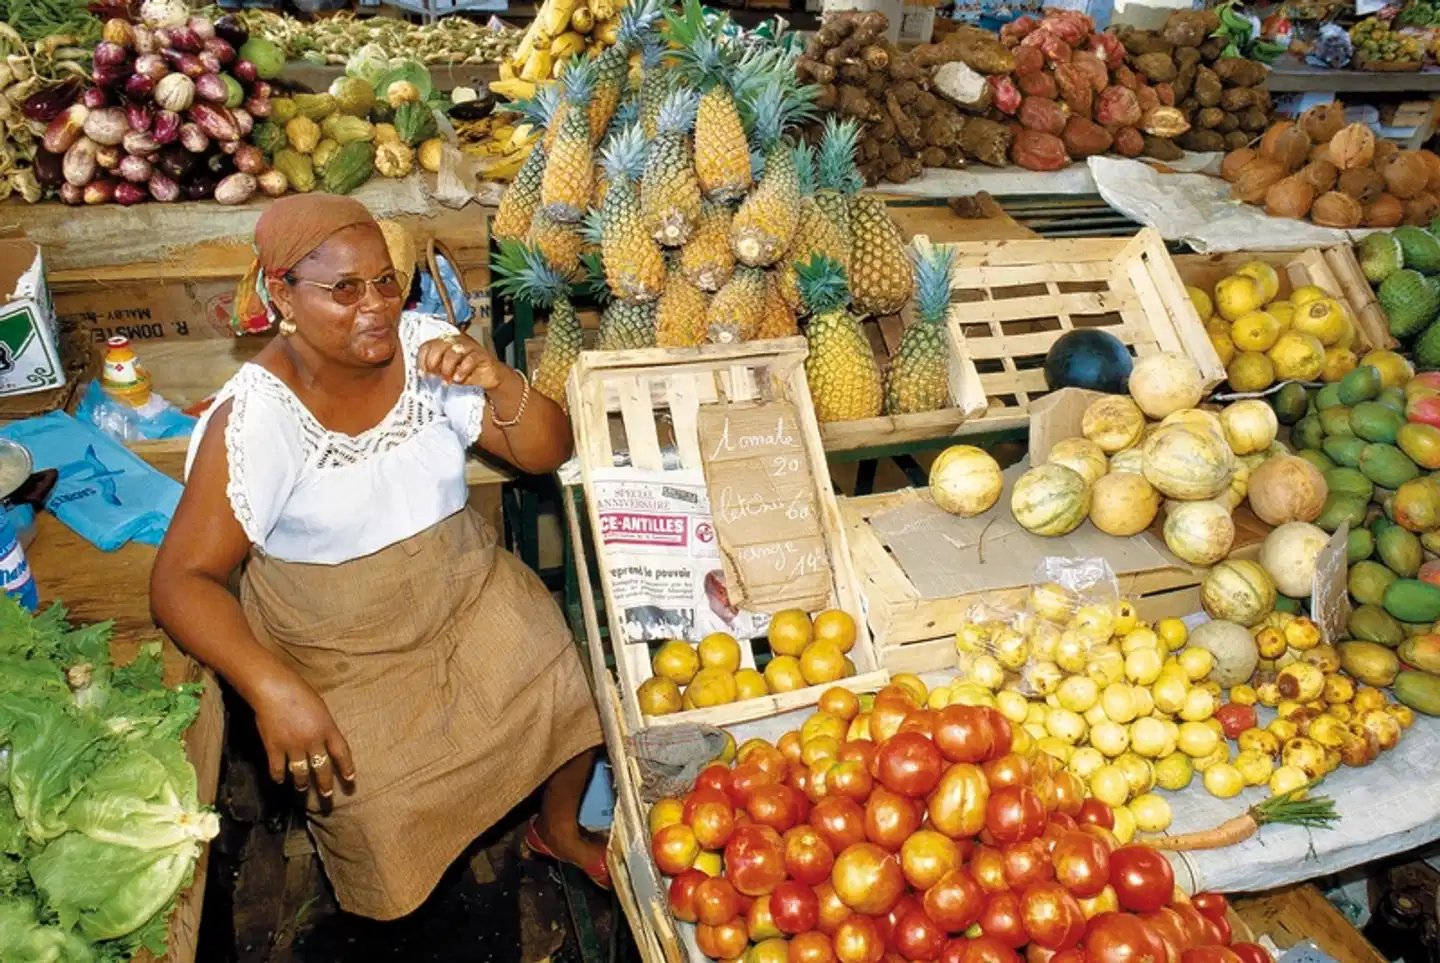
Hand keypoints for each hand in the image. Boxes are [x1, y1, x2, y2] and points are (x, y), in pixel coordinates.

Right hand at [252, 672, 354, 797]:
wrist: (274, 689)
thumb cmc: (299, 693)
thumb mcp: (321, 709)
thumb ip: (324, 727)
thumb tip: (325, 743)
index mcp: (328, 728)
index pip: (342, 753)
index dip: (347, 768)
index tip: (350, 780)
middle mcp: (313, 741)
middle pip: (322, 769)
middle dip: (325, 785)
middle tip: (327, 796)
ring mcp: (293, 746)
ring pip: (301, 773)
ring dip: (302, 783)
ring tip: (303, 788)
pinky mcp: (274, 748)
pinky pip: (277, 769)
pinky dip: (279, 776)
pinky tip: (280, 780)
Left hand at [418, 332, 506, 389]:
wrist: (489, 376)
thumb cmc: (467, 372)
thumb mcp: (448, 371)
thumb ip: (437, 369)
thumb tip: (426, 372)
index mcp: (444, 343)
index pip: (428, 345)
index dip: (422, 360)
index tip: (422, 373)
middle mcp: (455, 341)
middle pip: (439, 346)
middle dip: (433, 362)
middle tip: (434, 376)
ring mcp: (469, 346)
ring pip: (453, 352)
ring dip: (447, 368)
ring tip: (446, 381)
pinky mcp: (480, 354)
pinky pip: (470, 359)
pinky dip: (462, 370)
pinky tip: (458, 379)